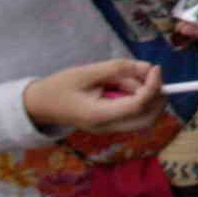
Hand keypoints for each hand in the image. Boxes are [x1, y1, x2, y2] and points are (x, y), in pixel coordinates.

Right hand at [23, 59, 163, 132]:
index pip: (137, 106)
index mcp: (99, 116)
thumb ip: (118, 69)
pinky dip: (138, 98)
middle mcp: (108, 127)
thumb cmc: (59, 87)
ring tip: (125, 77)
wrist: (40, 105)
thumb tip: (147, 68)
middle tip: (152, 74)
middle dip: (157, 96)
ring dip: (146, 95)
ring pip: (144, 118)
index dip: (152, 87)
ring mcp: (110, 128)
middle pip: (148, 119)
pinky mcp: (112, 124)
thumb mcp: (86, 72)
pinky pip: (134, 114)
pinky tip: (123, 84)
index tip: (155, 68)